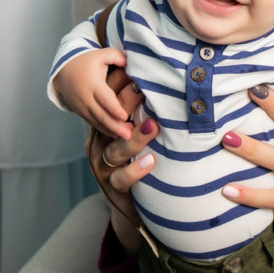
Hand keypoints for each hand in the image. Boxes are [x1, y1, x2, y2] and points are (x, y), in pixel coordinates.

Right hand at [54, 48, 132, 138]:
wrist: (63, 70)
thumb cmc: (87, 61)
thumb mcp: (101, 54)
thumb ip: (117, 56)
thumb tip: (130, 62)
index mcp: (92, 83)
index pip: (104, 98)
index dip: (114, 108)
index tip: (125, 117)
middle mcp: (85, 97)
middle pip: (101, 114)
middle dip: (115, 126)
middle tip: (130, 135)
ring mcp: (81, 106)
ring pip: (96, 121)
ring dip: (111, 130)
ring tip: (127, 137)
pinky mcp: (80, 112)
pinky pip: (92, 123)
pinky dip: (104, 130)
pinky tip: (115, 135)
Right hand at [86, 70, 158, 254]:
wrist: (138, 202)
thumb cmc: (146, 158)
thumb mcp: (146, 133)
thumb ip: (151, 109)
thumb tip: (171, 79)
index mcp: (109, 127)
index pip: (112, 103)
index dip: (121, 86)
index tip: (136, 70)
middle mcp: (102, 144)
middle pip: (110, 122)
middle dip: (126, 104)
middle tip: (143, 89)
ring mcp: (104, 167)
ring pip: (114, 150)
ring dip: (135, 138)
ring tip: (153, 126)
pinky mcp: (113, 186)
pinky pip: (121, 178)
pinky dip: (136, 169)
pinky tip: (151, 161)